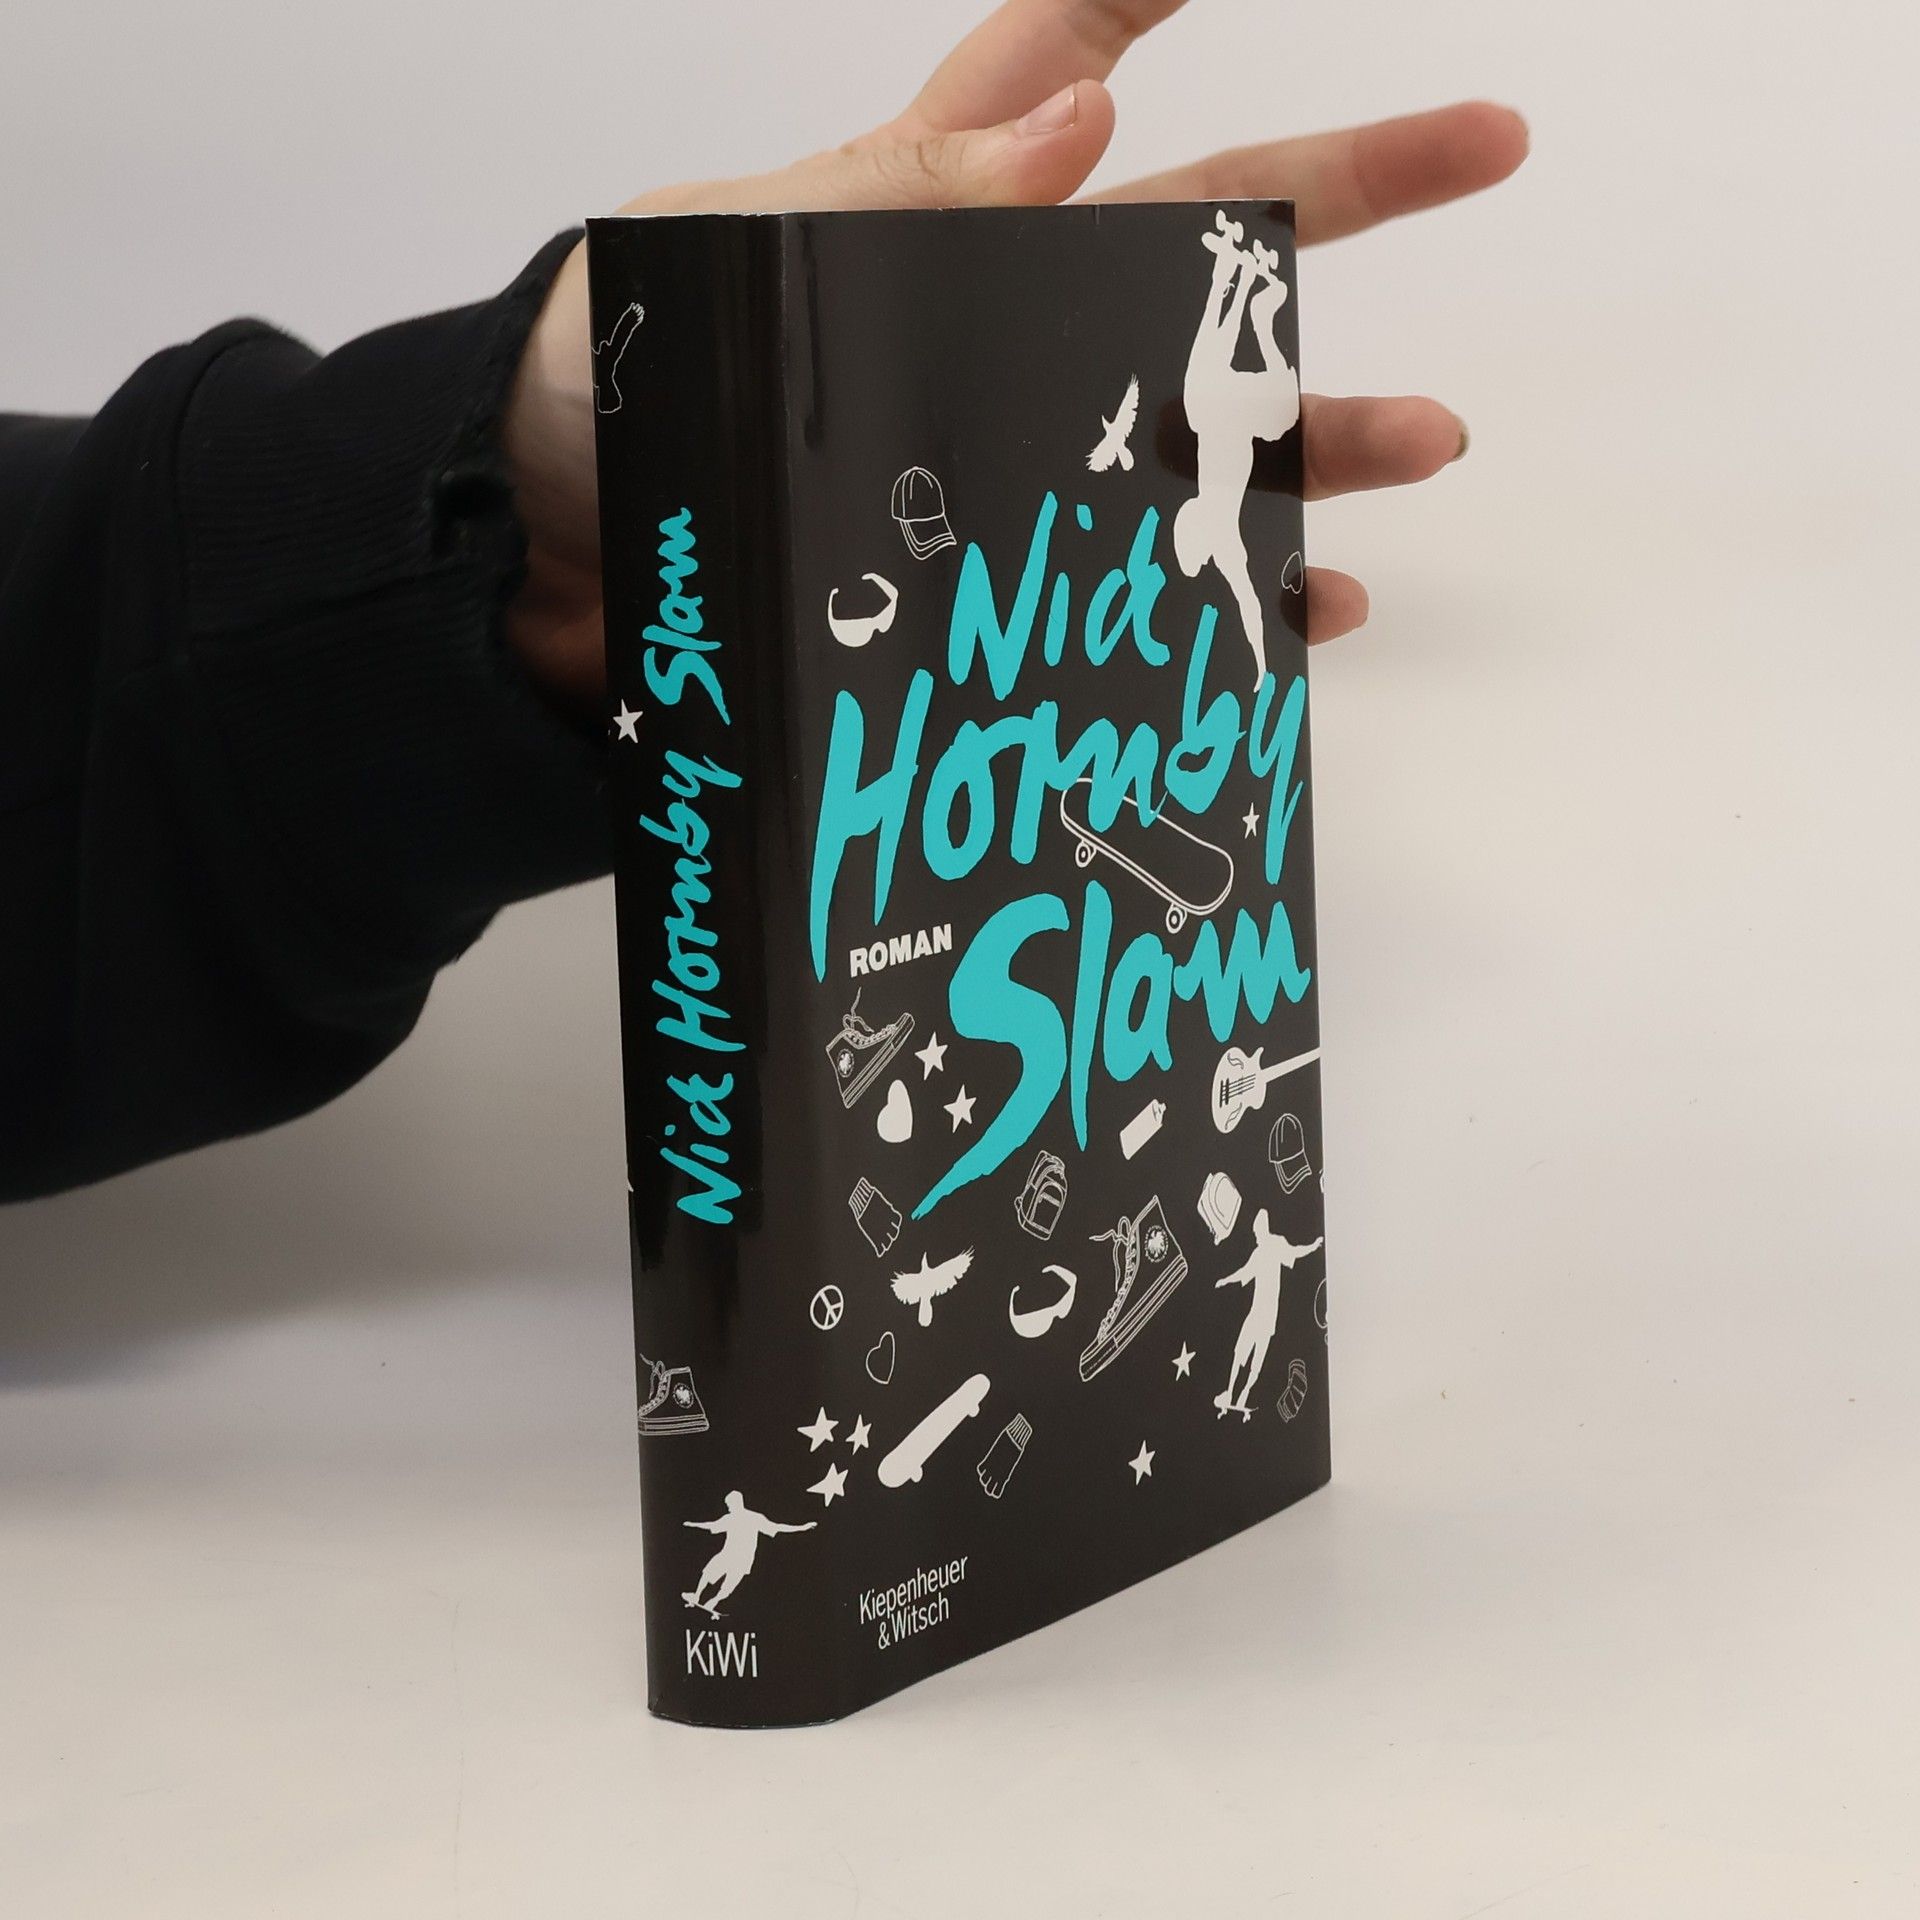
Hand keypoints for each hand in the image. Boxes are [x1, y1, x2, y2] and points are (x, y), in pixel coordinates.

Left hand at [501, 0, 1528, 711]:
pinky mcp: (980, 581)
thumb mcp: (723, 249)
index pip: (1051, 61)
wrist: (525, 572)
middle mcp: (982, 329)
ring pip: (1190, 436)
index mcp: (919, 211)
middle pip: (1190, 242)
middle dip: (1339, 191)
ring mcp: (996, 459)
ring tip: (1423, 438)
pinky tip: (1307, 604)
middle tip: (1484, 143)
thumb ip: (898, 190)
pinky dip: (1222, 599)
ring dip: (1313, 433)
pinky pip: (1129, 590)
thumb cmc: (588, 388)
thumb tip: (1081, 122)